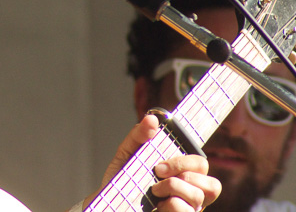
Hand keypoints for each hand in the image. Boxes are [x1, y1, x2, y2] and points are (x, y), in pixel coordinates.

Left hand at [85, 115, 220, 210]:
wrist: (109, 201)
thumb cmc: (123, 179)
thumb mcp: (128, 153)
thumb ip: (139, 135)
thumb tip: (152, 119)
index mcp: (183, 174)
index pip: (201, 164)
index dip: (185, 161)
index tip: (160, 164)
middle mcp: (190, 194)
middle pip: (211, 182)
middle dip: (182, 171)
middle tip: (158, 173)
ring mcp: (188, 209)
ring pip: (198, 196)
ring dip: (172, 188)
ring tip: (154, 191)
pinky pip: (185, 210)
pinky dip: (168, 206)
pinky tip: (157, 207)